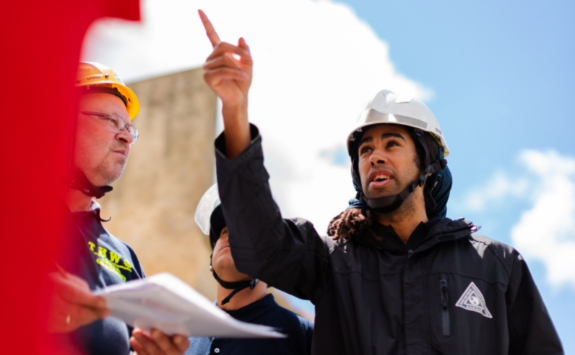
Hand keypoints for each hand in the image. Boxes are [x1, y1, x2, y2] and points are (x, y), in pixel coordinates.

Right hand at [46, 271, 110, 332]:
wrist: (50, 295)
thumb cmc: (67, 288)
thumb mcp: (77, 284)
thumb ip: (87, 293)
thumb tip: (101, 304)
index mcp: (58, 284)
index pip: (75, 295)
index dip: (91, 300)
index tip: (103, 303)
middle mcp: (50, 300)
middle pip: (76, 311)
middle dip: (93, 312)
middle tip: (105, 312)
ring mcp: (48, 314)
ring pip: (74, 321)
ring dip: (88, 318)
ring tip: (95, 313)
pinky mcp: (50, 325)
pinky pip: (69, 327)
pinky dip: (78, 323)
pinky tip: (80, 317)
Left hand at [130, 328, 188, 354]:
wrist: (159, 348)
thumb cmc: (167, 334)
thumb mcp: (171, 330)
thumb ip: (168, 324)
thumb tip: (159, 311)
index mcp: (181, 345)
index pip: (184, 344)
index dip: (181, 341)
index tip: (177, 337)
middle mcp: (174, 353)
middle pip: (168, 348)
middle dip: (160, 339)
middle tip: (154, 330)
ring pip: (154, 352)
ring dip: (144, 341)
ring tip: (136, 332)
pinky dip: (138, 348)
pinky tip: (133, 340)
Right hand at [199, 9, 251, 157]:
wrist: (239, 99)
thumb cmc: (242, 83)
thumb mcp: (248, 64)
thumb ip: (245, 51)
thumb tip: (241, 38)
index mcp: (219, 54)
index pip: (210, 35)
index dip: (206, 22)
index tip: (199, 10)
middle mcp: (210, 59)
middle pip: (222, 46)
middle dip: (237, 51)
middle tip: (247, 59)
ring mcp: (207, 68)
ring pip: (224, 58)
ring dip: (238, 66)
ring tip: (244, 74)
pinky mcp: (208, 78)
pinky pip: (224, 69)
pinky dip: (236, 72)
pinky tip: (242, 76)